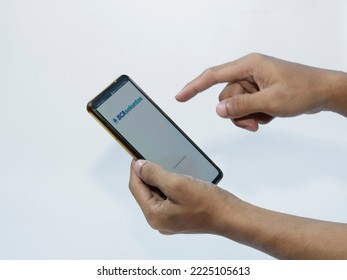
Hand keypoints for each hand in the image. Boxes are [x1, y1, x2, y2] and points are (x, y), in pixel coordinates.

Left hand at [129, 160, 236, 234]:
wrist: (230, 215)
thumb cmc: (208, 204)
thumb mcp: (177, 184)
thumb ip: (154, 174)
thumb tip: (139, 166)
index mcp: (154, 215)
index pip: (136, 187)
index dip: (135, 169)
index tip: (137, 155)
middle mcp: (159, 220)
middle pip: (146, 191)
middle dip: (149, 173)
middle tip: (154, 157)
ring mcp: (170, 218)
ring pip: (158, 192)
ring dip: (161, 178)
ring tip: (168, 165)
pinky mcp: (179, 214)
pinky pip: (168, 196)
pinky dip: (171, 184)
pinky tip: (178, 175)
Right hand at [176, 53, 344, 130]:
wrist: (323, 92)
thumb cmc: (303, 89)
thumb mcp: (270, 101)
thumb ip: (242, 106)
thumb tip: (218, 109)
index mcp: (249, 66)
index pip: (214, 76)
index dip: (194, 87)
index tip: (180, 97)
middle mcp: (248, 72)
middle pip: (226, 97)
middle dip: (237, 113)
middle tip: (255, 123)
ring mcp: (253, 82)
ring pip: (235, 104)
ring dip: (248, 116)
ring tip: (266, 117)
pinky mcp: (258, 91)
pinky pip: (246, 107)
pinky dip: (256, 115)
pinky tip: (271, 113)